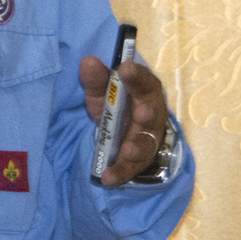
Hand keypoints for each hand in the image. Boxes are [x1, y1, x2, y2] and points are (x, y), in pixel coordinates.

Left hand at [78, 56, 168, 185]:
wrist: (123, 130)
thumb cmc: (116, 103)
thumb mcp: (102, 90)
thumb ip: (95, 78)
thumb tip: (88, 61)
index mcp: (145, 90)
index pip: (144, 80)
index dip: (137, 76)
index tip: (126, 69)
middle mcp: (152, 112)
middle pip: (152, 112)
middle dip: (148, 112)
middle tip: (142, 113)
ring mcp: (148, 137)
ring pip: (146, 143)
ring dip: (137, 147)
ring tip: (127, 151)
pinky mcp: (140, 158)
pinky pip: (132, 167)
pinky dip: (121, 172)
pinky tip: (108, 178)